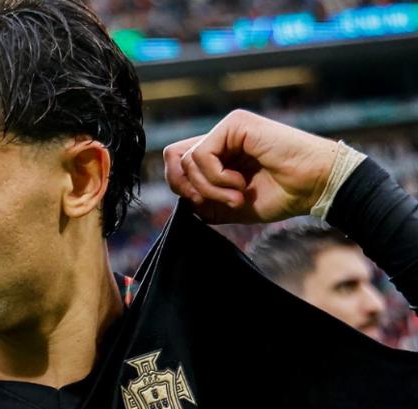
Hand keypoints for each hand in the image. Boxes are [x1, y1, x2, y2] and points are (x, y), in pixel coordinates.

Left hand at [163, 110, 337, 223]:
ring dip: (210, 188)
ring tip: (238, 195)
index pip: (176, 164)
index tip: (204, 207)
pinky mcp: (234, 123)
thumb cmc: (281, 195)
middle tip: (215, 202)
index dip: (180, 188)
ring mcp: (226, 129)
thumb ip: (202, 201)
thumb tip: (179, 197)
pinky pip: (202, 155)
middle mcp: (219, 138)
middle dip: (187, 187)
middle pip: (172, 157)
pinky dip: (217, 178)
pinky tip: (241, 184)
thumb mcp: (230, 205)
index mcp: (218, 155)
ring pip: (187, 161)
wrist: (315, 187)